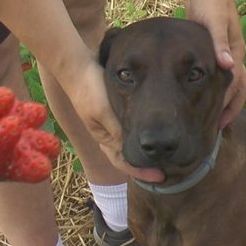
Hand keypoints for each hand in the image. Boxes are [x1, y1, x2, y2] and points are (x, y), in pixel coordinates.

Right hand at [65, 60, 164, 182]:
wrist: (77, 68)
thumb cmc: (88, 90)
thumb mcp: (103, 112)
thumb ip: (116, 130)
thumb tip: (133, 150)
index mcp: (103, 139)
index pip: (123, 163)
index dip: (142, 173)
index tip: (160, 177)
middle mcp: (108, 135)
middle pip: (128, 158)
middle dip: (146, 167)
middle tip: (167, 171)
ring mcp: (112, 124)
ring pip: (131, 145)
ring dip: (146, 152)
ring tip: (165, 156)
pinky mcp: (116, 113)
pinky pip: (132, 130)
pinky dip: (143, 136)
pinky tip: (155, 134)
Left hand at [185, 0, 245, 127]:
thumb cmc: (210, 4)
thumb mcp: (214, 21)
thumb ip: (220, 43)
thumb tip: (227, 66)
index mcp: (235, 52)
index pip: (235, 86)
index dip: (226, 105)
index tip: (216, 123)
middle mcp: (234, 57)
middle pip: (238, 91)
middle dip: (229, 111)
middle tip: (215, 131)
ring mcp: (226, 56)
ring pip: (231, 87)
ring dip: (224, 104)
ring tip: (212, 122)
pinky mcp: (215, 54)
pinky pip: (219, 79)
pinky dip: (215, 92)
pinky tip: (204, 101)